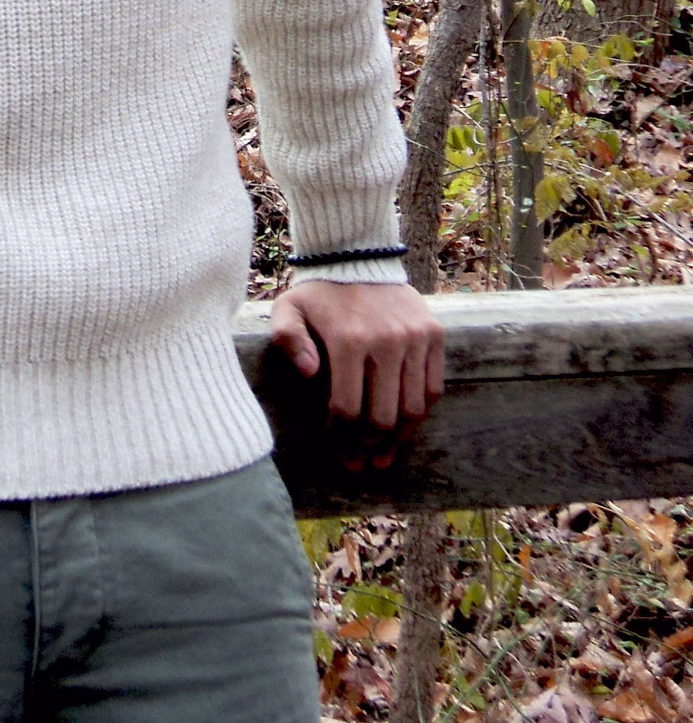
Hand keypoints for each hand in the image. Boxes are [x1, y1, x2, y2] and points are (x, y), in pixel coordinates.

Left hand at [269, 280, 443, 470]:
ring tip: (383, 457)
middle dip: (368, 448)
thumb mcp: (288, 309)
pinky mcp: (434, 335)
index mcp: (348, 340)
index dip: (341, 438)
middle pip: (382, 416)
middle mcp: (386, 341)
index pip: (347, 408)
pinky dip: (420, 412)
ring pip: (413, 408)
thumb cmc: (319, 294)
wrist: (359, 258)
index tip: (336, 452)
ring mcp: (414, 338)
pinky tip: (404, 427)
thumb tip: (309, 374)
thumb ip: (287, 340)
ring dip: (398, 440)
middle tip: (358, 464)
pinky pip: (433, 387)